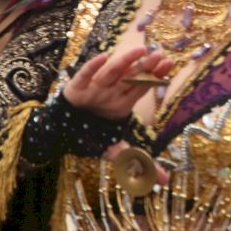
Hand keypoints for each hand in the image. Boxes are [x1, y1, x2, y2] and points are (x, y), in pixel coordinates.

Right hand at [64, 46, 172, 184]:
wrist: (61, 134)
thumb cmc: (91, 136)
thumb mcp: (117, 151)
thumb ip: (139, 162)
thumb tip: (165, 181)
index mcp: (123, 102)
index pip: (143, 86)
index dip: (155, 75)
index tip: (169, 64)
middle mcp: (111, 91)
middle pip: (131, 75)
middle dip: (146, 65)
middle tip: (161, 54)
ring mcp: (94, 87)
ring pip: (111, 71)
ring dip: (125, 60)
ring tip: (141, 50)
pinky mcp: (76, 88)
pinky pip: (85, 75)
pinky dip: (92, 67)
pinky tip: (104, 56)